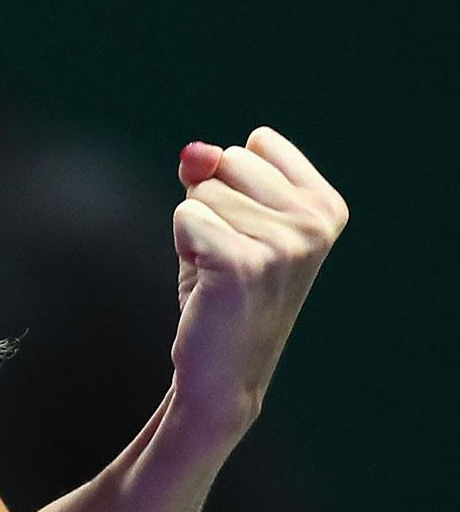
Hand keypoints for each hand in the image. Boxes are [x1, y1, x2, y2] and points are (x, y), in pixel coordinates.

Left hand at [169, 127, 347, 439]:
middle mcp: (316, 223)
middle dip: (210, 202)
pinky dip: (183, 246)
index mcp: (326, 206)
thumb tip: (195, 152)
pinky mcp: (245, 262)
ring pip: (202, 191)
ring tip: (218, 270)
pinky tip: (207, 282)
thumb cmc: (224, 286)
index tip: (246, 229)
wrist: (224, 368)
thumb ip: (211, 173)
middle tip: (226, 253)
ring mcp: (286, 243)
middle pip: (227, 160)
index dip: (232, 181)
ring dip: (196, 229)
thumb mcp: (224, 216)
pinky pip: (186, 216)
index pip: (256, 143)